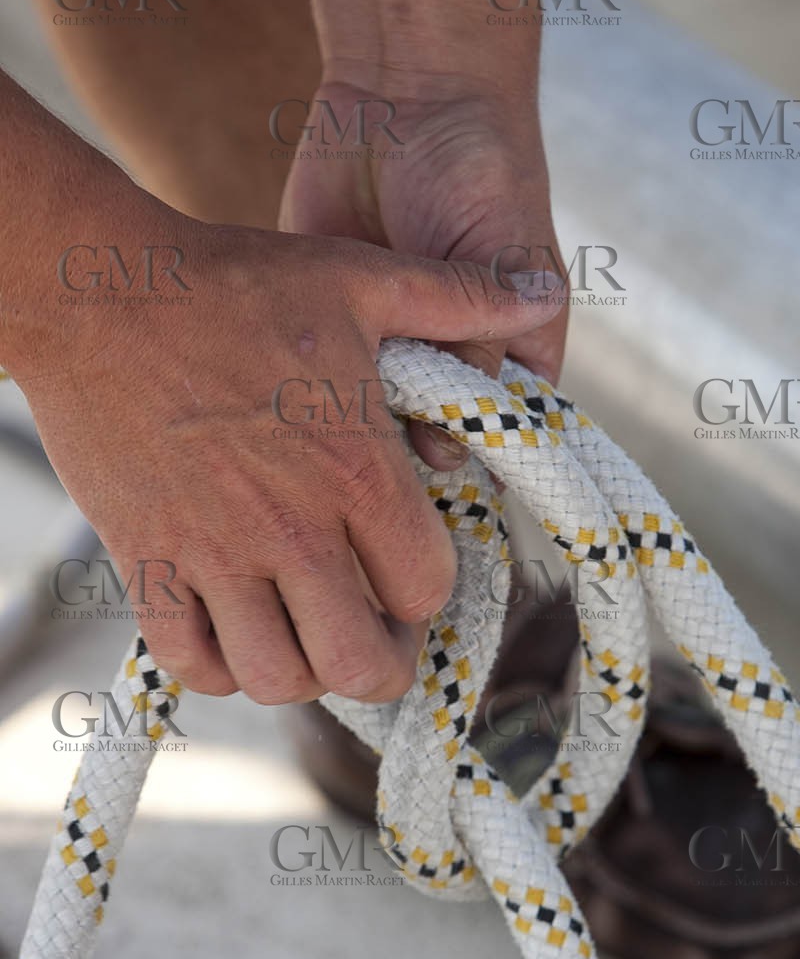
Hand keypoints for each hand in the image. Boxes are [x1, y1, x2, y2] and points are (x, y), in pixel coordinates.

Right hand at [19, 201, 563, 702]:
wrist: (95, 290)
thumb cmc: (233, 283)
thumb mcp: (361, 279)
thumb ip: (457, 298)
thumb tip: (543, 290)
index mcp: (356, 472)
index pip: (425, 591)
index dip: (428, 594)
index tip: (411, 573)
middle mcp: (291, 529)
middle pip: (362, 665)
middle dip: (381, 665)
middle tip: (371, 635)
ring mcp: (214, 554)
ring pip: (278, 679)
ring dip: (301, 671)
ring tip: (303, 633)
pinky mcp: (148, 562)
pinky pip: (190, 664)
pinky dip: (218, 667)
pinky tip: (231, 632)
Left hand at [279, 83, 567, 469]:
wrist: (409, 92)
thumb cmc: (482, 172)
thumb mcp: (501, 265)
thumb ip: (477, 350)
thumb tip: (447, 452)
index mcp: (510, 361)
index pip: (497, 443)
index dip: (470, 474)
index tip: (434, 506)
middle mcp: (450, 366)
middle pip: (427, 443)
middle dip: (399, 465)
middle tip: (369, 476)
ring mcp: (389, 349)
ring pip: (368, 423)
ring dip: (349, 436)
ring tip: (327, 440)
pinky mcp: (331, 325)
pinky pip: (319, 379)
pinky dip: (307, 397)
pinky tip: (292, 409)